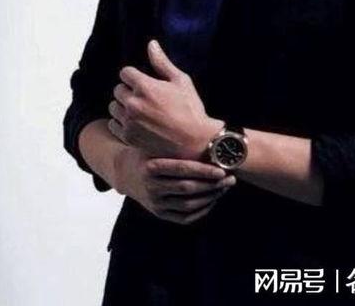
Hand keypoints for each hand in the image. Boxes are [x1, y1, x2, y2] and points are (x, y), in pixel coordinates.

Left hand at [108, 40, 222, 158]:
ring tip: (141, 111)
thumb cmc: (190, 109)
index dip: (135, 76)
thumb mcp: (180, 81)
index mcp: (145, 86)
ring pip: (114, 107)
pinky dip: (121, 123)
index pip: (125, 73)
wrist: (195, 142)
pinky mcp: (128, 137)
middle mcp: (134, 103)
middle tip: (146, 98)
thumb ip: (161, 62)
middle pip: (118, 89)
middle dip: (129, 91)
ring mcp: (129, 121)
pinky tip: (137, 123)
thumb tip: (151, 43)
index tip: (144, 83)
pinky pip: (113, 124)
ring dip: (124, 107)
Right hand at [113, 144, 235, 224]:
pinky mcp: (159, 214)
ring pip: (188, 205)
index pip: (182, 170)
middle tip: (230, 179)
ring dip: (210, 198)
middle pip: (187, 188)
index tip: (221, 170)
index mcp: (151, 167)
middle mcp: (152, 187)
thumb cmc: (147, 152)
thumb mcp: (154, 144)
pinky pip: (184, 217)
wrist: (124, 172)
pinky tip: (213, 200)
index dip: (203, 170)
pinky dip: (201, 211)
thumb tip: (205, 136)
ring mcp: (155, 203)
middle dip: (212, 184)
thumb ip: (174, 144)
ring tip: (224, 188)